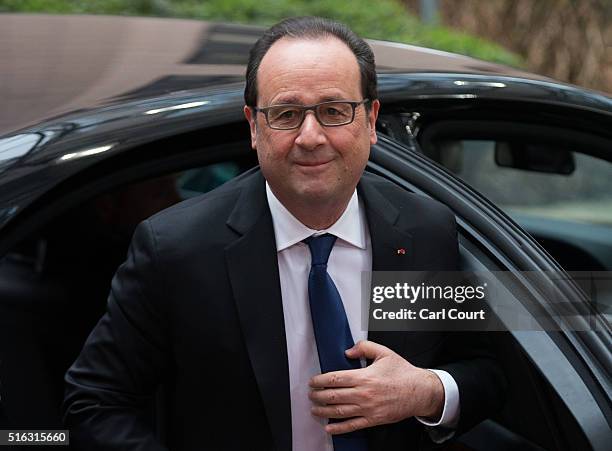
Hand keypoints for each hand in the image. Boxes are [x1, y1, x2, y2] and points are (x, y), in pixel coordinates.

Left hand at [309, 340, 444, 434]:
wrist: (420, 391)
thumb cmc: (402, 372)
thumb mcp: (384, 352)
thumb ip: (364, 347)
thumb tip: (348, 351)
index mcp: (364, 376)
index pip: (335, 379)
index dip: (320, 380)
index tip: (313, 381)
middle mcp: (364, 394)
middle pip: (333, 396)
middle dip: (318, 396)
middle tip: (310, 395)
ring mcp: (368, 408)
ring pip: (339, 411)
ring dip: (323, 411)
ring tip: (314, 409)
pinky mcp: (373, 420)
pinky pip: (352, 425)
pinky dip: (338, 428)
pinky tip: (328, 427)